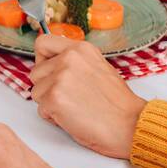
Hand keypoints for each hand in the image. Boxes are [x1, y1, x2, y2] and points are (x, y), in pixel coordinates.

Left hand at [30, 35, 145, 158]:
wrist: (130, 124)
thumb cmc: (116, 103)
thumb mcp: (97, 68)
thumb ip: (74, 63)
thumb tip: (51, 63)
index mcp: (81, 49)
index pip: (43, 43)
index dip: (42, 60)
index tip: (50, 71)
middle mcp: (69, 59)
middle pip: (36, 73)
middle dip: (47, 87)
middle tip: (72, 96)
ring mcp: (60, 78)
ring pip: (36, 92)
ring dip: (50, 103)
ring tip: (74, 107)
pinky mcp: (54, 97)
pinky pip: (40, 109)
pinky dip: (53, 117)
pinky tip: (73, 117)